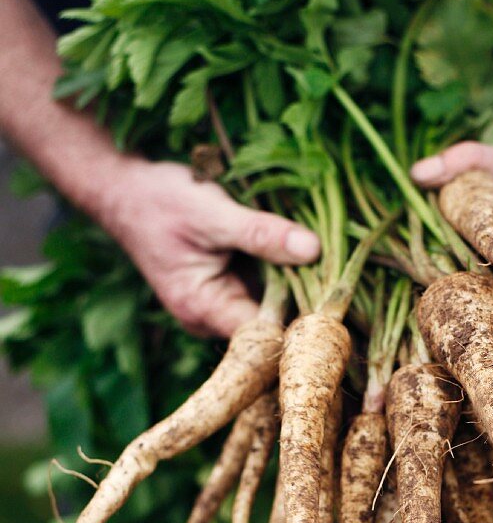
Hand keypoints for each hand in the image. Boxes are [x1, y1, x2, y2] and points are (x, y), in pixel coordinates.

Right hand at [94, 158, 319, 337]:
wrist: (121, 189)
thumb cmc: (158, 201)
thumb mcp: (213, 214)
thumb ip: (262, 234)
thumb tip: (315, 249)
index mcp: (203, 309)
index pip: (265, 333)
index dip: (302, 318)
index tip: (336, 294)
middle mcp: (210, 317)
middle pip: (272, 322)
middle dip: (304, 297)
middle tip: (341, 271)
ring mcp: (217, 304)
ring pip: (271, 303)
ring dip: (295, 281)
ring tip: (327, 258)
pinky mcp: (224, 286)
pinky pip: (262, 286)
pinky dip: (280, 269)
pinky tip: (302, 251)